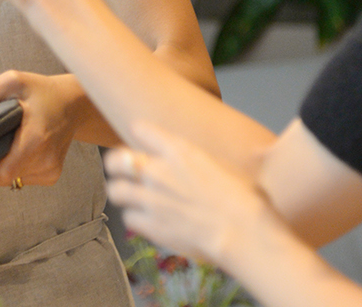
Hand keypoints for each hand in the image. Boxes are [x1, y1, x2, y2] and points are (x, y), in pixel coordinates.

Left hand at [0, 70, 80, 186]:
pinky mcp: (52, 175)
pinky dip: (18, 165)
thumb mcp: (13, 81)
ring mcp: (51, 170)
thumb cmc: (41, 91)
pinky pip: (24, 178)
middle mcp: (46, 160)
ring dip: (6, 163)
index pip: (0, 174)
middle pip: (3, 177)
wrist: (73, 103)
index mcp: (35, 140)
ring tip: (13, 139)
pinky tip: (23, 146)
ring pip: (13, 179)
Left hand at [105, 120, 279, 268]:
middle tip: (122, 170)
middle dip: (116, 165)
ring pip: (115, 190)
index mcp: (179, 151)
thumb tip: (195, 164)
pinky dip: (135, 219)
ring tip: (129, 197)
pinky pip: (128, 218)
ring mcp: (151, 199)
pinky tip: (145, 220)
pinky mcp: (151, 225)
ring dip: (122, 193)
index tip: (140, 138)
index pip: (140, 129)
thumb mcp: (222, 167)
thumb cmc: (246, 200)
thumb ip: (197, 162)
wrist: (245, 233)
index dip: (139, 133)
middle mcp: (158, 171)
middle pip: (116, 160)